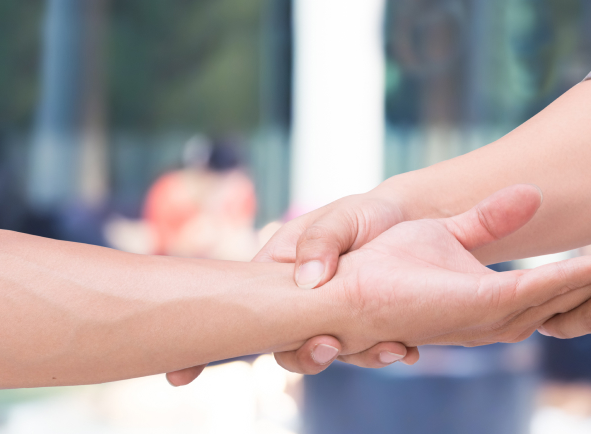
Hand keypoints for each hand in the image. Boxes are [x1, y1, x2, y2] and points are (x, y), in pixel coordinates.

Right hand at [166, 193, 414, 385]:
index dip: (209, 344)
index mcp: (276, 271)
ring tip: (391, 348)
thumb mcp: (344, 217)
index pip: (236, 310)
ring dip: (359, 355)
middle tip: (331, 345)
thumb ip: (322, 243)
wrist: (409, 222)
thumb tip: (305, 281)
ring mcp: (328, 318)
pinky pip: (365, 349)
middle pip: (283, 343)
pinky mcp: (360, 328)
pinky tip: (407, 351)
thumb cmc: (365, 214)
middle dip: (306, 354)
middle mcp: (297, 301)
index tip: (181, 376)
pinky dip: (384, 352)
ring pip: (329, 351)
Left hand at [314, 184, 590, 349]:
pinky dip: (579, 276)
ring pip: (563, 296)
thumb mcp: (448, 232)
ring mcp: (490, 314)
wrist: (334, 288)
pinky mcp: (481, 305)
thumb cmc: (378, 266)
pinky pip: (541, 290)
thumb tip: (529, 194)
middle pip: (569, 297)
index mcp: (490, 300)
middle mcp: (494, 315)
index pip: (555, 285)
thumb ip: (490, 219)